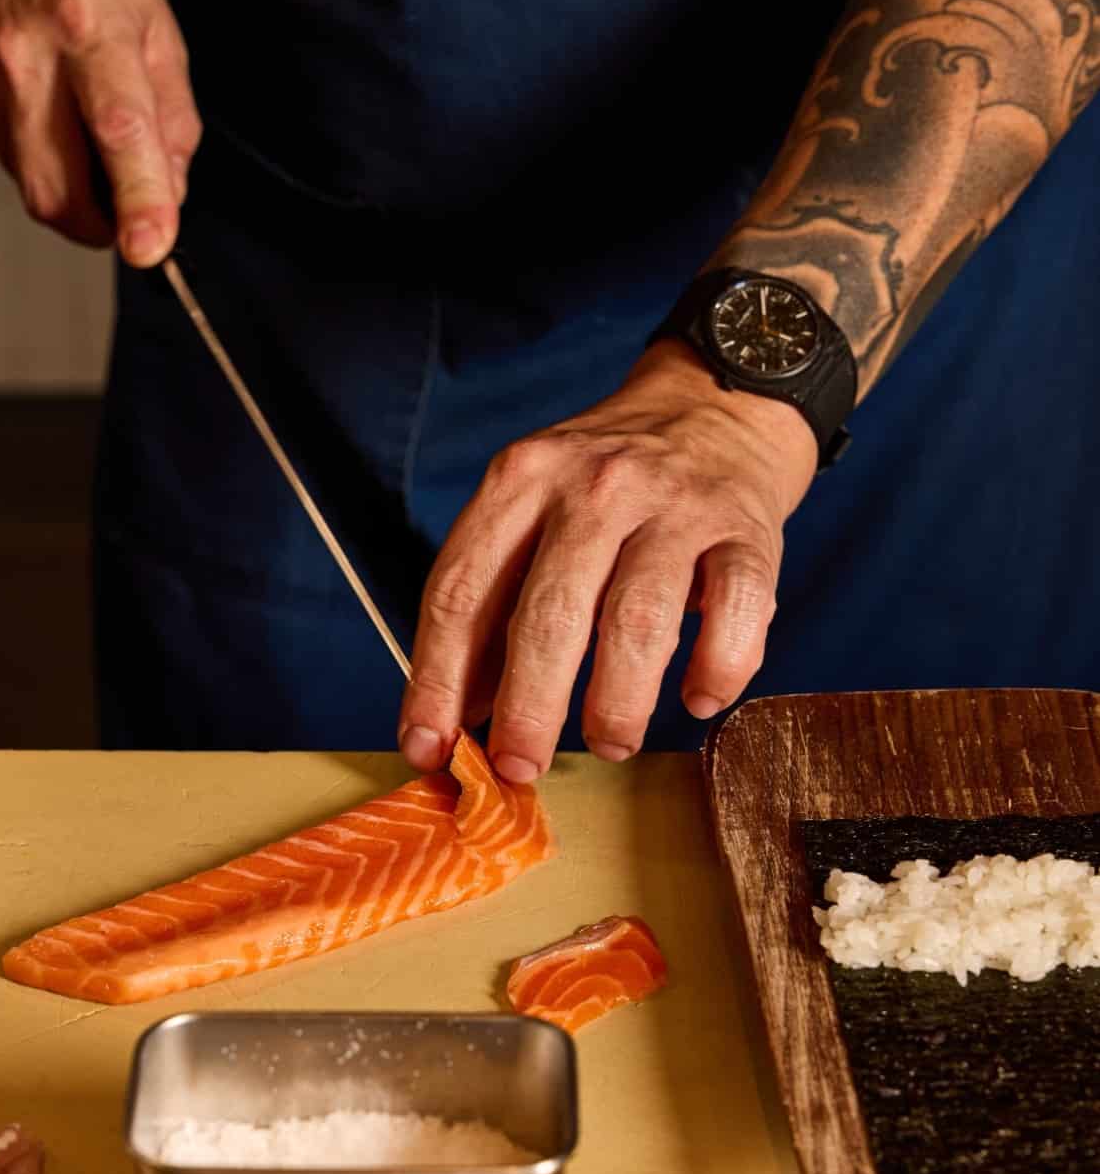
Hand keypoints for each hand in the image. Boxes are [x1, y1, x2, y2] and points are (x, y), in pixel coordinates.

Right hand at [0, 0, 200, 263]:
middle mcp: (26, 54)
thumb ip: (173, 124)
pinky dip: (45, 160)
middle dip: (101, 225)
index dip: (139, 199)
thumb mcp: (159, 30)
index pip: (119, 129)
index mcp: (90, 26)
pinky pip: (13, 161)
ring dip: (75, 192)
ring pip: (34, 187)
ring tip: (88, 135)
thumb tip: (170, 198)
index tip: (150, 248)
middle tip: (129, 211)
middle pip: (60, 189)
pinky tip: (52, 112)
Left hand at [398, 339, 818, 779]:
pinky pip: (735, 608)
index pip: (462, 591)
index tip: (428, 748)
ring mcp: (674, 504)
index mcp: (520, 481)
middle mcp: (593, 486)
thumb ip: (494, 602)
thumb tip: (459, 713)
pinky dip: (718, 667)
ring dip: (617, 701)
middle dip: (528, 707)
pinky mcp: (746, 528)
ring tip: (611, 745)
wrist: (715, 405)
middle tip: (518, 768)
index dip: (438, 680)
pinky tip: (698, 702)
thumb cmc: (608, 484)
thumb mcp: (532, 511)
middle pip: (548, 613)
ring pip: (638, 619)